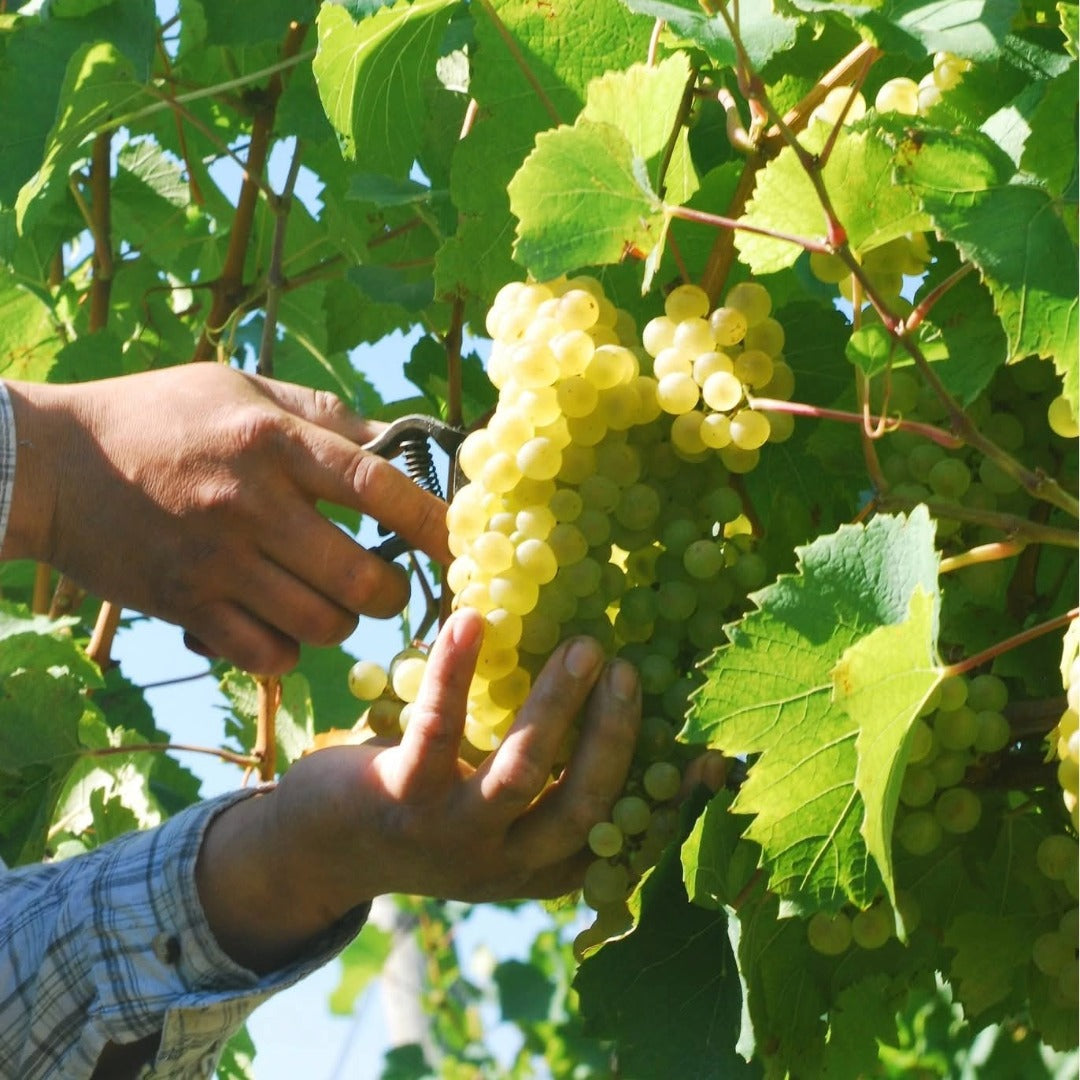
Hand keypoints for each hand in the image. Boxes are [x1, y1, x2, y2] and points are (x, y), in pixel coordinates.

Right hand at [2, 365, 450, 672]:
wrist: (50, 463)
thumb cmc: (157, 416)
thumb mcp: (240, 388)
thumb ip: (321, 415)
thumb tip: (392, 439)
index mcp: (274, 443)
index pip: (378, 486)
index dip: (433, 522)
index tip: (463, 545)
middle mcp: (253, 505)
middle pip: (361, 578)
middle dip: (394, 593)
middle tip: (388, 585)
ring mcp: (218, 562)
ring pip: (323, 625)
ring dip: (343, 623)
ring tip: (331, 602)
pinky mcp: (187, 606)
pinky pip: (270, 655)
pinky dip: (290, 649)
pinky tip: (281, 625)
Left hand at [196, 609, 641, 970]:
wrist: (318, 845)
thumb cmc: (423, 807)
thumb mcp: (491, 809)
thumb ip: (544, 773)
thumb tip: (602, 689)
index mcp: (536, 864)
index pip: (618, 841)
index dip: (671, 803)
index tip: (713, 755)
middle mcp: (503, 862)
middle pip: (582, 806)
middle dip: (613, 735)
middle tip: (626, 665)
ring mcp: (452, 836)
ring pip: (522, 771)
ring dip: (557, 705)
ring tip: (580, 644)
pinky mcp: (401, 800)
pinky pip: (439, 729)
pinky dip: (459, 672)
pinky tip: (472, 622)